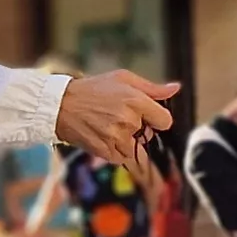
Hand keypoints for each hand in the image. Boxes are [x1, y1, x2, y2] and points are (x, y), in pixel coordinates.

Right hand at [52, 70, 179, 163]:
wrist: (60, 105)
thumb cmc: (93, 89)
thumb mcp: (122, 79)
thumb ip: (152, 88)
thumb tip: (175, 88)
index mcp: (135, 101)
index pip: (165, 121)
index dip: (157, 119)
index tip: (147, 115)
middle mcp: (128, 121)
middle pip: (149, 135)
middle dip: (139, 128)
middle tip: (119, 116)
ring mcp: (116, 138)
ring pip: (136, 148)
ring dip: (127, 141)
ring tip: (109, 126)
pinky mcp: (105, 152)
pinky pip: (122, 157)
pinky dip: (116, 150)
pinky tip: (103, 136)